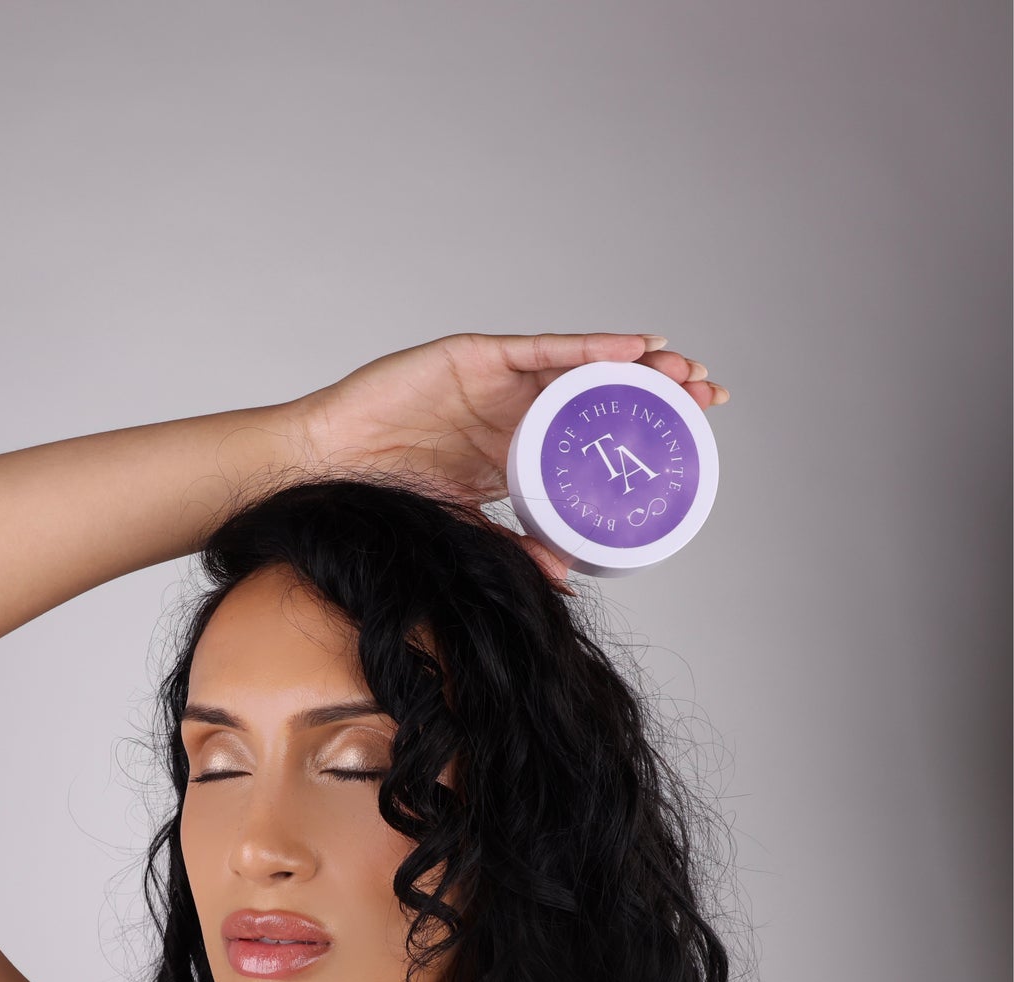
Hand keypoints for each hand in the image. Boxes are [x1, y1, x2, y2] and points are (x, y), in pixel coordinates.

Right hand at [290, 329, 728, 591]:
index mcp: (516, 447)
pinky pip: (545, 349)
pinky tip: (636, 347)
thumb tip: (570, 579)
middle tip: (708, 397)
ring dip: (638, 365)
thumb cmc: (385, 496)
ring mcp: (497, 379)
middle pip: (600, 392)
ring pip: (583, 366)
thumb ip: (515, 547)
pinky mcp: (477, 357)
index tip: (693, 437)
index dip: (641, 430)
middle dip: (657, 391)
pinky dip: (593, 348)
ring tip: (685, 372)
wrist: (329, 469)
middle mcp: (514, 407)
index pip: (592, 432)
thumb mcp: (467, 528)